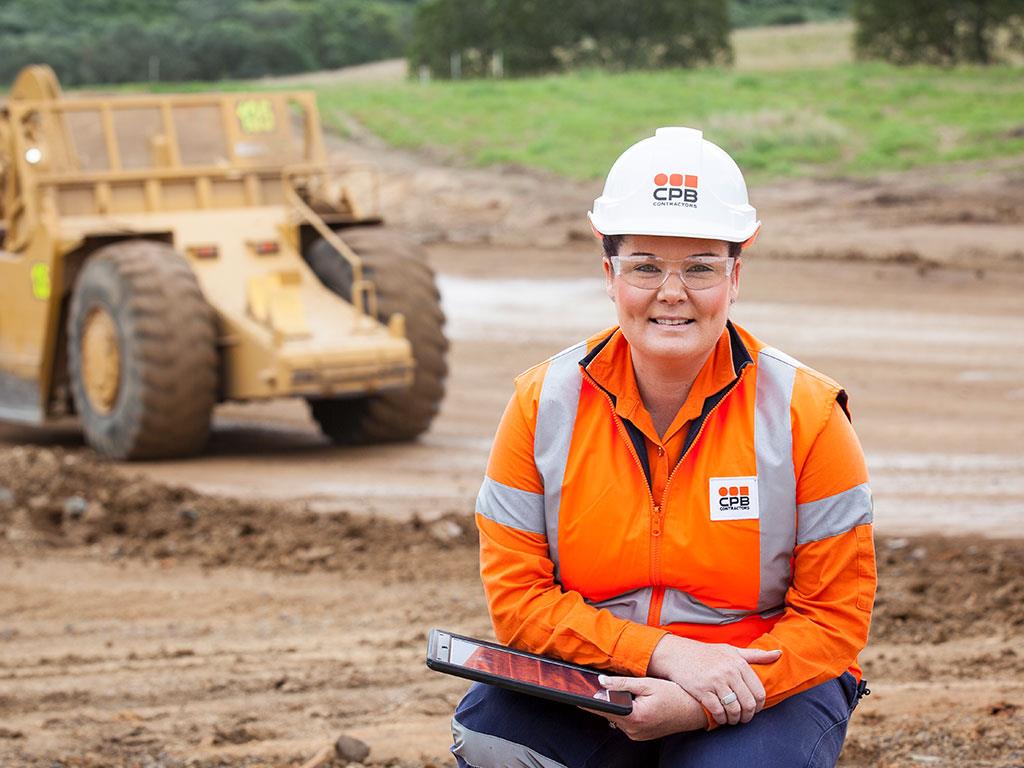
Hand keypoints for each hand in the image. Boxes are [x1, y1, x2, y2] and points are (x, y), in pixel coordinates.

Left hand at [582, 675, 706, 739]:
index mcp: (634, 717)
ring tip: (631, 694)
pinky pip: (626, 723)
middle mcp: (634, 730)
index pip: (602, 709)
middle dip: (606, 700)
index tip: (575, 695)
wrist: (695, 711)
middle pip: (609, 713)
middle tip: (607, 686)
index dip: (587, 701)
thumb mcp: (648, 684)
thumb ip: (622, 683)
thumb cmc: (675, 695)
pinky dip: (626, 712)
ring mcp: (637, 735)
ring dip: (618, 706)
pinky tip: (636, 703)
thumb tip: (601, 681)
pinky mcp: (641, 736)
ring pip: (617, 718)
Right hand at [647, 635, 781, 725]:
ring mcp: (715, 682)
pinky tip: (720, 717)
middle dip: (747, 716)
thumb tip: (779, 654)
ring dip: (734, 719)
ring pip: (734, 710)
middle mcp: (729, 672)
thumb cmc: (705, 653)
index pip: (758, 692)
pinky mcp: (702, 691)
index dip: (758, 706)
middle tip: (743, 718)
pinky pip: (718, 711)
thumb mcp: (731, 650)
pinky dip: (721, 719)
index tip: (753, 709)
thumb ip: (755, 655)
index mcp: (738, 663)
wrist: (677, 654)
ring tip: (731, 719)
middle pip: (748, 704)